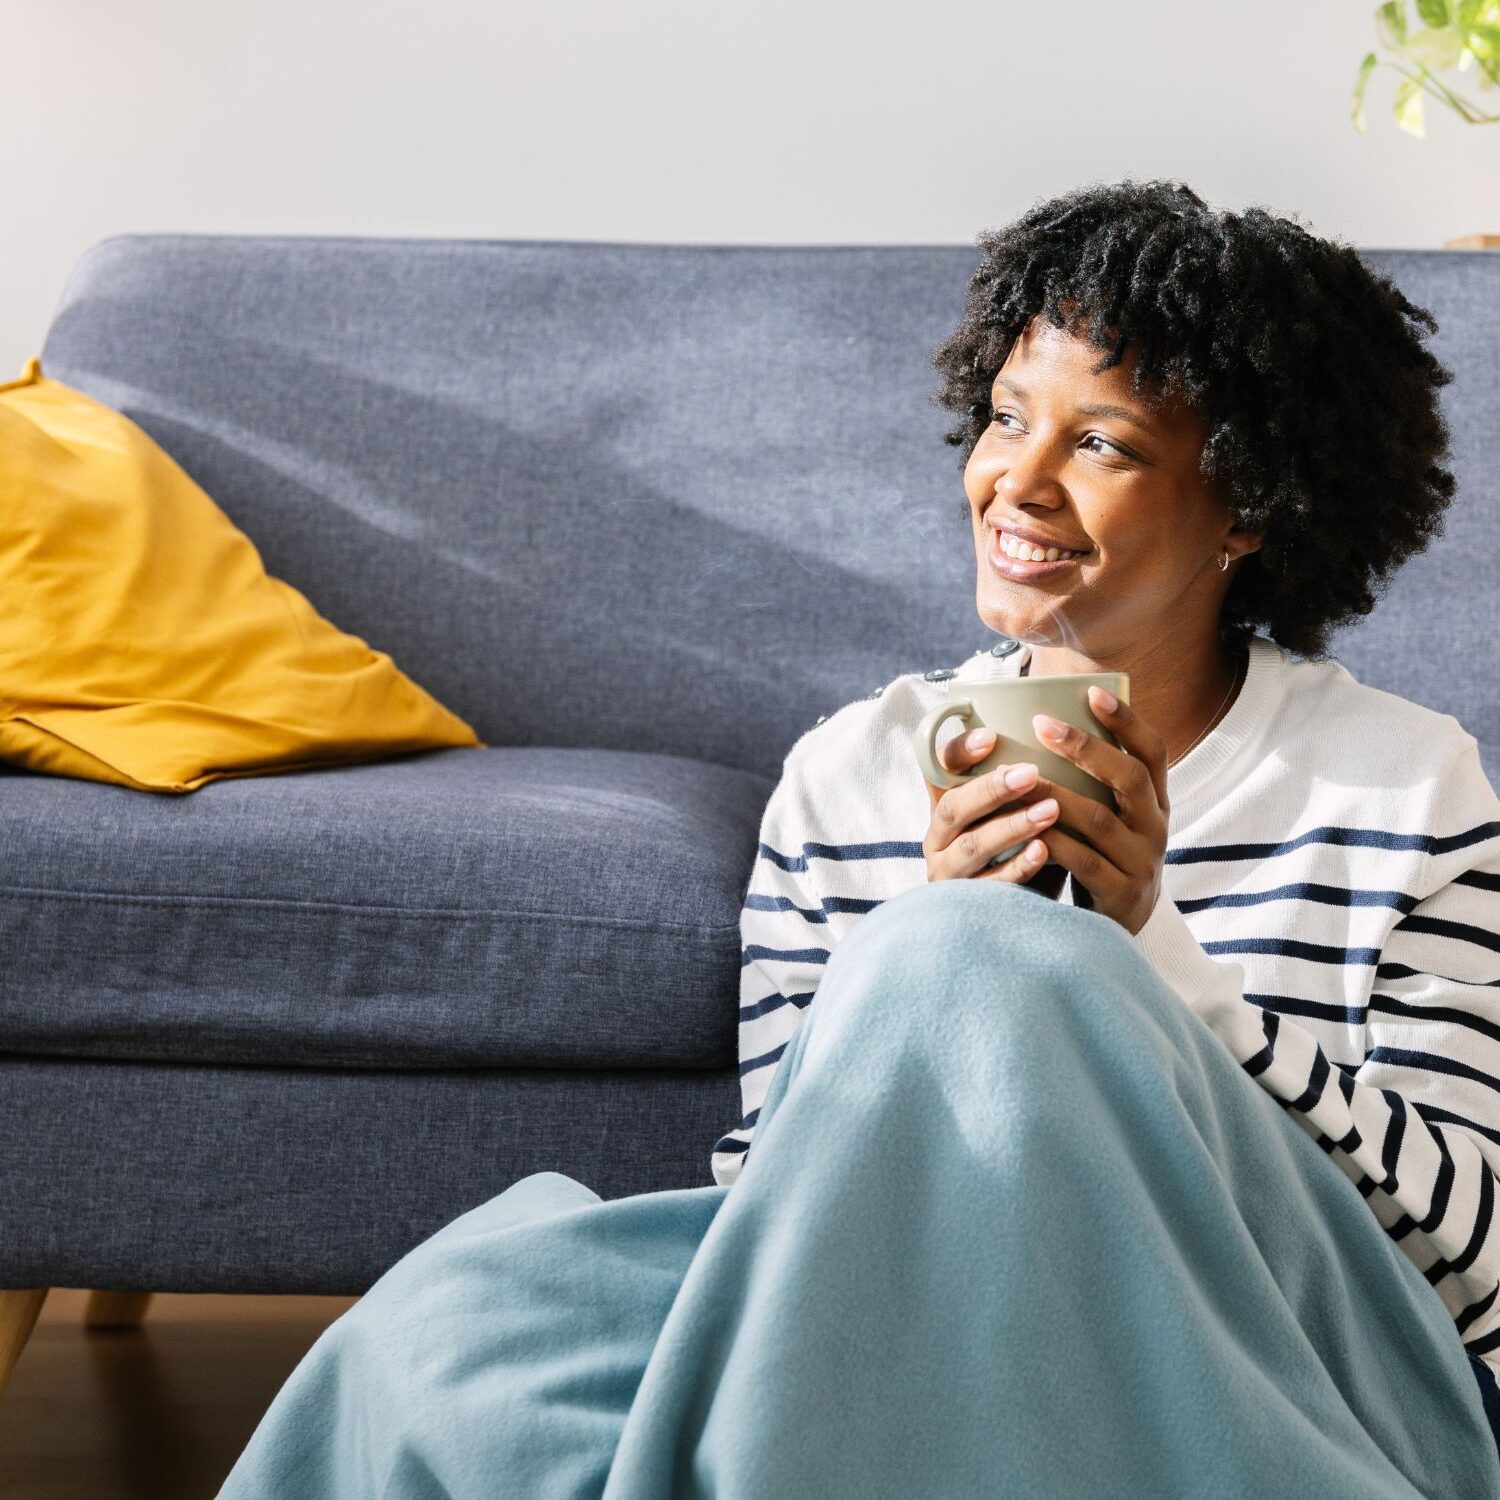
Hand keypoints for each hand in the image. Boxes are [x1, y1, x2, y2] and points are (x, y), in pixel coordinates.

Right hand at [922, 727, 1067, 899]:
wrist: (1014, 914)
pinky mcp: (968, 906)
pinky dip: (1018, 867)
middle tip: (1031, 773)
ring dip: (1011, 826)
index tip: (991, 736)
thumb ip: (1022, 781)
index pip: (936, 769)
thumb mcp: (1011, 812)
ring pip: (971, 846)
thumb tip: (1067, 730)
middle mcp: (938, 838)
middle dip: (991, 789)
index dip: (959, 751)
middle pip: (952, 807)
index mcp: (945, 806)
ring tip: (1050, 810)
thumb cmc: (1019, 848)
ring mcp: (949, 874)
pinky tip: (1044, 851)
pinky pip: (991, 886)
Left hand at [1025, 686, 1169, 934]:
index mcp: (1154, 802)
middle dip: (1085, 748)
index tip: (1092, 692)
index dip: (1127, 721)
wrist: (1116, 932)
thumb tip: (1047, 717)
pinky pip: (1084, 863)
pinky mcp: (1120, 895)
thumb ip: (1091, 781)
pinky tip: (1024, 828)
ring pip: (1100, 820)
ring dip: (1057, 795)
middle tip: (1041, 724)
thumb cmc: (1099, 858)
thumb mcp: (1108, 817)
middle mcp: (1155, 827)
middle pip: (1130, 778)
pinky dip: (1053, 843)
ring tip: (1019, 775)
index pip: (1153, 752)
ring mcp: (1142, 862)